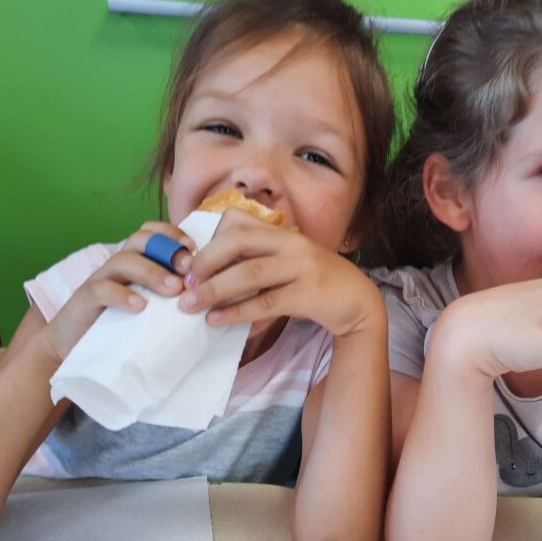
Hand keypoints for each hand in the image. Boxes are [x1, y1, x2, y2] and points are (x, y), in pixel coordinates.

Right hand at [37, 222, 195, 364]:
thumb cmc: (120, 325)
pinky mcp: (84, 300)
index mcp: (133, 262)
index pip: (151, 232)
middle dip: (167, 250)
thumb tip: (208, 294)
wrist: (74, 347)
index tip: (195, 248)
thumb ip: (170, 295)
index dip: (172, 234)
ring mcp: (99, 280)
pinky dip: (122, 295)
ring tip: (173, 289)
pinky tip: (140, 306)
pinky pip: (101, 289)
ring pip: (122, 261)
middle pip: (139, 240)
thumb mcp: (150, 306)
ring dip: (151, 272)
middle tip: (189, 270)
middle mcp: (116, 266)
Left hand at [178, 209, 381, 337]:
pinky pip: (265, 303)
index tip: (191, 263)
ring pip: (249, 273)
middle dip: (206, 261)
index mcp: (281, 232)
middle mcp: (291, 243)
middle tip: (185, 282)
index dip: (209, 239)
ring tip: (190, 304)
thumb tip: (209, 274)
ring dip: (215, 289)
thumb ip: (256, 259)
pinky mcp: (308, 294)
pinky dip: (236, 312)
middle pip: (238, 241)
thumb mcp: (286, 260)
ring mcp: (301, 267)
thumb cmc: (313, 282)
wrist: (356, 299)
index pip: (237, 221)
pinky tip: (216, 319)